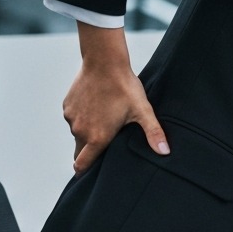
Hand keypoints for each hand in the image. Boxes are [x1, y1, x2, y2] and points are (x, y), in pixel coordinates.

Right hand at [65, 23, 169, 173]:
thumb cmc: (125, 87)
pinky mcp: (67, 106)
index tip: (92, 170)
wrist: (104, 61)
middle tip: (105, 142)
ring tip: (104, 119)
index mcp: (97, 137)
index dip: (85, 170)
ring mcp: (72, 118)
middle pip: (80, 151)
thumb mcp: (143, 110)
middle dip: (89, 151)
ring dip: (87, 131)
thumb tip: (165, 153)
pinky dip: (82, 116)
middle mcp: (80, 131)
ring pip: (77, 133)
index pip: (82, 165)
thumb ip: (153, 133)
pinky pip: (73, 118)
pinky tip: (96, 106)